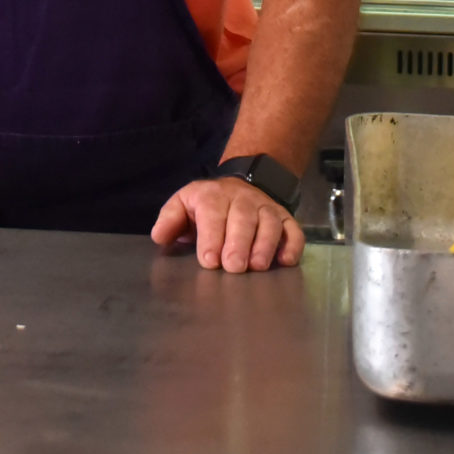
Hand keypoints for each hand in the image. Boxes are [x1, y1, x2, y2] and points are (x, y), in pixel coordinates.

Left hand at [151, 176, 304, 271]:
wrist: (240, 185)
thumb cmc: (207, 204)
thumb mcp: (183, 203)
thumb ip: (170, 219)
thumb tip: (160, 237)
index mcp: (213, 196)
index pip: (213, 214)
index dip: (211, 237)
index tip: (209, 261)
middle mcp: (242, 199)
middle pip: (243, 219)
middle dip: (239, 244)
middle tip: (234, 268)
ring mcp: (266, 208)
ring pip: (270, 223)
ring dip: (265, 245)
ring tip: (257, 267)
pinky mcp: (285, 218)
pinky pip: (293, 229)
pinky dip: (293, 244)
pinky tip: (287, 261)